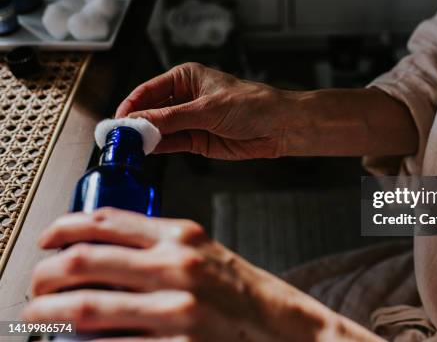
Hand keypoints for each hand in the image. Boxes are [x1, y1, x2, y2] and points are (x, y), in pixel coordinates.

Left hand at [23, 208, 379, 340]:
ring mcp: (177, 311)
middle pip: (85, 260)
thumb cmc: (247, 295)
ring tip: (38, 316)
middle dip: (45, 273)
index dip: (63, 227)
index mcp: (184, 236)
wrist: (288, 330)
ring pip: (86, 306)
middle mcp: (178, 267)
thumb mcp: (205, 255)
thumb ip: (159, 248)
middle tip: (35, 285)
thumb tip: (103, 252)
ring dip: (48, 313)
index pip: (107, 220)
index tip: (47, 239)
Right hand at [116, 62, 290, 159]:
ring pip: (158, 129)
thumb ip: (171, 118)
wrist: (279, 127)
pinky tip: (146, 151)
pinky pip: (171, 143)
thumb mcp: (207, 109)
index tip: (117, 120)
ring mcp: (189, 120)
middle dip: (135, 123)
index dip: (131, 105)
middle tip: (119, 138)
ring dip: (145, 138)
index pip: (148, 90)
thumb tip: (139, 122)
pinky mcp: (196, 140)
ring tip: (128, 147)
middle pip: (150, 111)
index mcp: (185, 78)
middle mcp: (183, 97)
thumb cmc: (251, 105)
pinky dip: (158, 148)